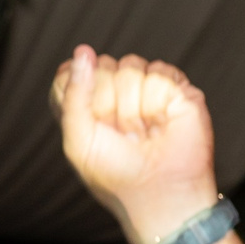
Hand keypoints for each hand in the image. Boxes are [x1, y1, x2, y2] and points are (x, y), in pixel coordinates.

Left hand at [50, 47, 218, 243]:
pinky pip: (158, 72)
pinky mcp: (173, 87)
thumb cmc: (116, 175)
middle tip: (118, 132)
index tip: (88, 120)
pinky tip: (160, 123)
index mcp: (87, 107)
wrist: (159, 192)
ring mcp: (144, 89)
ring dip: (132, 106)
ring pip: (129, 66)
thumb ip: (72, 95)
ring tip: (141, 132)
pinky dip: (156, 101)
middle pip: (100, 66)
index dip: (76, 90)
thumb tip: (83, 51)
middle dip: (105, 101)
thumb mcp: (78, 141)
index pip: (70, 73)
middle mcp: (114, 95)